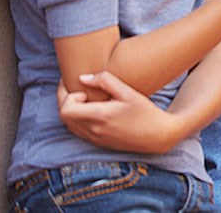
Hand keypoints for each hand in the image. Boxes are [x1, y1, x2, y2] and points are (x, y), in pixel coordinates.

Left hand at [57, 72, 180, 153]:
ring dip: (71, 110)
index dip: (68, 95)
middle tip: (79, 89)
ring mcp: (95, 138)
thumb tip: (83, 77)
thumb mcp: (129, 92)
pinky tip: (92, 110)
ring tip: (85, 98)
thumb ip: (106, 81)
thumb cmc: (145, 112)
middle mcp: (93, 130)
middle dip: (66, 101)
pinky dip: (78, 119)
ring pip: (69, 124)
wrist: (157, 135)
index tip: (83, 88)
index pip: (65, 109)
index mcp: (99, 116)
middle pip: (63, 117)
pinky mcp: (98, 142)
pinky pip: (78, 131)